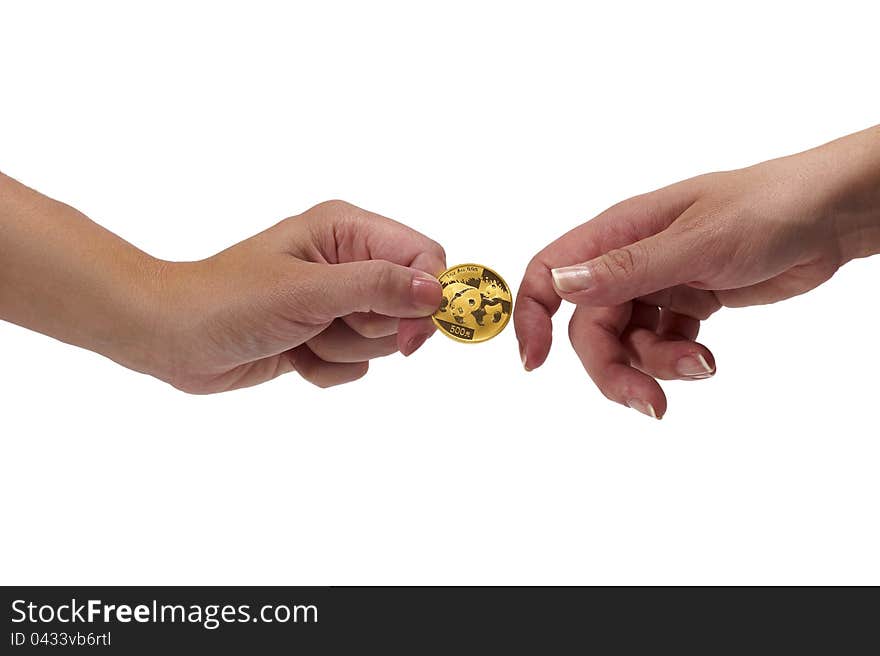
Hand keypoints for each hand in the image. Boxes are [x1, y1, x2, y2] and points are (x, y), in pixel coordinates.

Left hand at [0, 174, 445, 393]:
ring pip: (383, 340)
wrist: (170, 338)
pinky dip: (326, 368)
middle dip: (370, 327)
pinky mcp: (324, 336)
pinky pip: (357, 364)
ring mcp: (336, 302)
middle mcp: (348, 262)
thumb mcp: (308, 291)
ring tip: (300, 336)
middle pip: (408, 304)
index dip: (430, 295)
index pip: (422, 256)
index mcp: (347, 230)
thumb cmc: (228, 300)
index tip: (416, 333)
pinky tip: (292, 355)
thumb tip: (439, 291)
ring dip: (342, 349)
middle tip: (328, 324)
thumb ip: (377, 288)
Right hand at [515, 126, 879, 417]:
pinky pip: (662, 345)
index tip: (536, 362)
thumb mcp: (695, 241)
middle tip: (649, 402)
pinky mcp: (688, 304)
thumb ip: (626, 269)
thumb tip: (560, 285)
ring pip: (628, 343)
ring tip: (702, 366)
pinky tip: (708, 356)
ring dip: (656, 366)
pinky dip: (679, 360)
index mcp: (619, 232)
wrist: (831, 217)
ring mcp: (659, 283)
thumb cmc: (767, 208)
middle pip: (591, 327)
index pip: (550, 273)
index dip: (533, 317)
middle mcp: (630, 259)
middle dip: (613, 369)